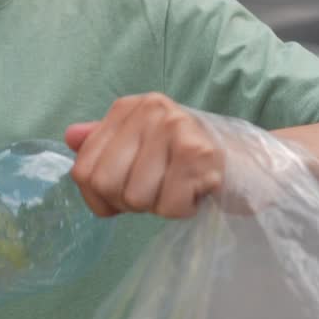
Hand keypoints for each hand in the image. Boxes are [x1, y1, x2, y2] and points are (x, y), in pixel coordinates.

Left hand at [65, 94, 224, 218]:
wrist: (247, 162)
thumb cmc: (186, 159)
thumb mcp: (142, 145)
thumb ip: (104, 143)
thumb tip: (70, 136)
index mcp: (128, 108)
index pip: (83, 169)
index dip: (99, 198)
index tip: (123, 197)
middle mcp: (149, 111)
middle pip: (106, 184)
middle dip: (130, 202)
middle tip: (158, 191)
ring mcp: (175, 129)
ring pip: (137, 198)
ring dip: (159, 206)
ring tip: (179, 187)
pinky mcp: (199, 154)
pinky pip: (169, 206)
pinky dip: (182, 210)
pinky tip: (195, 192)